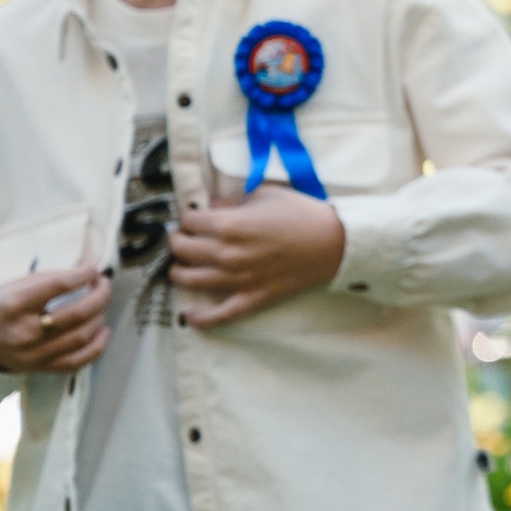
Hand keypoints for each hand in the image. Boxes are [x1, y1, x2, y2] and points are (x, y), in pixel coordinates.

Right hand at [0, 265, 111, 374]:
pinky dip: (98, 345)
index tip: (93, 270)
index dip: (83, 275)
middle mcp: (23, 332)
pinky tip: (103, 330)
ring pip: (81, 337)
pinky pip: (79, 361)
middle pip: (75, 314)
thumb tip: (91, 271)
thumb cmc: (4, 306)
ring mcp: (33, 354)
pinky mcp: (42, 368)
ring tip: (101, 304)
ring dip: (100, 316)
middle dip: (99, 295)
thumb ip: (53, 278)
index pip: (58, 286)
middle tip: (104, 284)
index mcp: (14, 305)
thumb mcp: (18, 286)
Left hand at [170, 183, 346, 327]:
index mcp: (230, 225)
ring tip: (180, 266)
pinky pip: (219, 314)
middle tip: (181, 237)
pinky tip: (188, 315)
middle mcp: (227, 254)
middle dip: (177, 240)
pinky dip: (200, 317)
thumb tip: (210, 208)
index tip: (191, 216)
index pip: (189, 221)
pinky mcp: (251, 298)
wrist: (334, 242)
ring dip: (178, 272)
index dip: (186, 217)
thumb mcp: (264, 193)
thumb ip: (231, 200)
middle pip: (183, 250)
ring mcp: (237, 280)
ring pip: (191, 280)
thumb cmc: (301, 213)